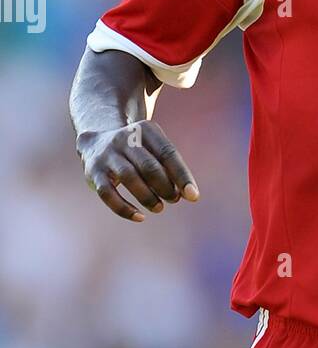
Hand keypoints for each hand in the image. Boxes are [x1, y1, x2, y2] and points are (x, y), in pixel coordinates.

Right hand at [77, 120, 198, 221]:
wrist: (95, 142)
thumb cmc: (137, 151)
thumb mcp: (153, 149)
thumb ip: (170, 168)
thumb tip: (188, 194)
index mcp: (145, 130)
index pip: (168, 153)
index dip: (182, 176)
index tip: (193, 196)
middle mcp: (124, 139)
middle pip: (149, 166)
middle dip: (165, 187)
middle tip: (174, 199)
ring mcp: (107, 155)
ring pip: (129, 177)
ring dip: (148, 197)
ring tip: (159, 207)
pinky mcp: (93, 172)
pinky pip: (107, 193)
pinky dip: (124, 208)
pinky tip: (139, 217)